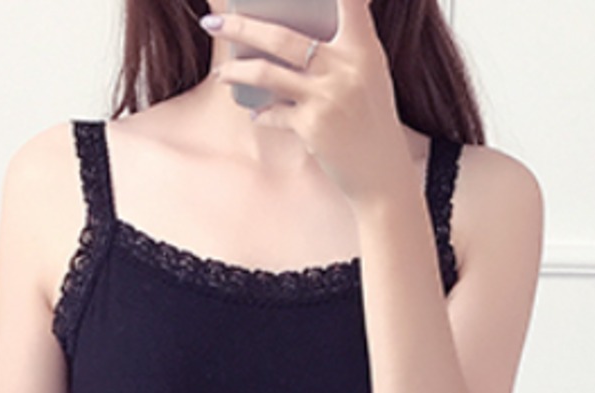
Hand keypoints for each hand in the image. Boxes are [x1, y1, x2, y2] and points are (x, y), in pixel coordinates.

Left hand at [205, 0, 413, 206]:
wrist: (382, 174)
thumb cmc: (372, 121)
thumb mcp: (370, 75)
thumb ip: (345, 47)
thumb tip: (294, 30)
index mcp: (363, 49)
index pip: (350, 1)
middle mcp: (344, 68)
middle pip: (281, 36)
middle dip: (239, 27)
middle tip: (213, 23)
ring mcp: (326, 97)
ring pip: (266, 73)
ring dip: (236, 72)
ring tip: (222, 74)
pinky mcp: (312, 126)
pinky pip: (274, 112)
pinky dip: (262, 113)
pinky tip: (256, 113)